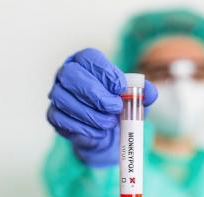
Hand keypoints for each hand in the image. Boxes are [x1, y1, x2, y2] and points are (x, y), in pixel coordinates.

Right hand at [47, 48, 156, 166]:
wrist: (104, 130)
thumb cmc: (116, 106)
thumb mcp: (134, 98)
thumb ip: (143, 93)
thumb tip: (150, 93)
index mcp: (85, 61)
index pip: (89, 57)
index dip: (104, 71)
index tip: (121, 87)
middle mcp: (67, 73)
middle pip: (71, 75)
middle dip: (95, 93)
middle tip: (115, 107)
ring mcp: (57, 94)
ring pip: (64, 99)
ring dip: (90, 114)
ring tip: (109, 123)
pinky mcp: (53, 115)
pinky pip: (61, 119)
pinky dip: (83, 128)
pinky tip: (99, 132)